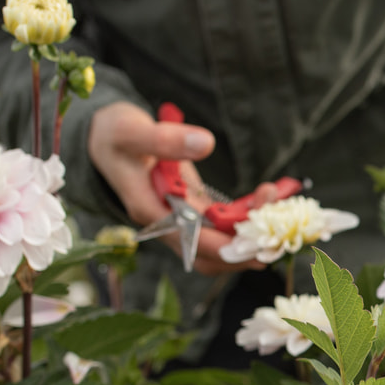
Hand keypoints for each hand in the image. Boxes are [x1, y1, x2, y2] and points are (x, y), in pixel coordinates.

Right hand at [87, 102, 280, 275]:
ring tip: (278, 213)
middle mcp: (166, 225)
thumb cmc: (115, 135)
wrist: (106, 139)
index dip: (224, 246)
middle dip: (243, 248)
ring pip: (218, 246)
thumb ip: (165, 139)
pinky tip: (268, 203)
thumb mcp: (132, 131)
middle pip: (209, 254)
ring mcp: (181, 221)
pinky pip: (221, 227)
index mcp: (149, 211)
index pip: (191, 242)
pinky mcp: (193, 211)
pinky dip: (245, 221)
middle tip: (278, 235)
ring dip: (248, 237)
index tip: (255, 241)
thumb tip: (205, 143)